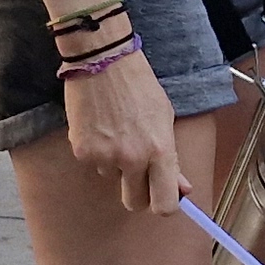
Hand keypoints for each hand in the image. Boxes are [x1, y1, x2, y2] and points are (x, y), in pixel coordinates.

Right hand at [65, 46, 186, 215]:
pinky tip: (99, 125)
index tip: (160, 197)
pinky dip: (96, 151)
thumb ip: (172, 158)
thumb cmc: (138, 84)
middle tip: (136, 171)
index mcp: (160, 150)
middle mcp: (133, 159)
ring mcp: (105, 156)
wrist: (103, 59)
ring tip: (116, 130)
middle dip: (136, 192)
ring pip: (112, 178)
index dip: (163, 205)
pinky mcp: (82, 151)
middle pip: (134, 203)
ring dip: (115, 164)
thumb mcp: (165, 118)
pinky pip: (93, 163)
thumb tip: (183, 188)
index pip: (165, 204)